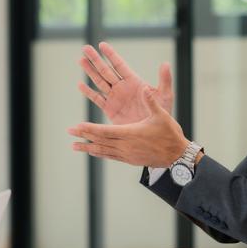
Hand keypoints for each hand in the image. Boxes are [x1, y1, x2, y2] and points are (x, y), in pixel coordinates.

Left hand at [69, 85, 187, 166]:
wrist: (177, 156)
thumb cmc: (170, 133)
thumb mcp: (161, 115)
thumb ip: (151, 101)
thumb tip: (145, 87)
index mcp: (130, 133)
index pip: (105, 131)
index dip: (89, 129)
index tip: (77, 126)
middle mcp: (125, 145)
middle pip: (100, 141)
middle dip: (83, 137)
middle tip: (69, 133)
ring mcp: (126, 154)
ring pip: (103, 151)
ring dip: (88, 148)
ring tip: (74, 146)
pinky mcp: (129, 160)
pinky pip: (110, 156)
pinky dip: (99, 153)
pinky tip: (92, 152)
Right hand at [78, 42, 173, 124]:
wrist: (153, 135)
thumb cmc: (162, 114)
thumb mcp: (165, 96)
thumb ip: (164, 80)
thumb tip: (166, 63)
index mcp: (134, 82)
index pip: (120, 65)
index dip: (111, 55)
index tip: (102, 45)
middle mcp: (123, 88)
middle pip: (106, 70)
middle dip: (95, 59)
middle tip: (85, 48)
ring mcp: (115, 98)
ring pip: (99, 81)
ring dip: (90, 72)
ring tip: (80, 60)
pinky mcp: (110, 110)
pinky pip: (97, 99)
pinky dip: (89, 92)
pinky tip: (80, 85)